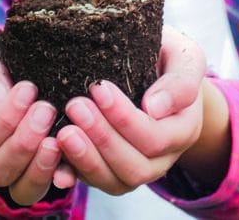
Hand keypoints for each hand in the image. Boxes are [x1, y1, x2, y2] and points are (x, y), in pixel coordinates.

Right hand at [0, 34, 75, 204]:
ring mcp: (19, 171)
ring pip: (20, 187)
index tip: (29, 88)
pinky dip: (59, 181)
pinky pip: (47, 190)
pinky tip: (69, 171)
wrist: (42, 72)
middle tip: (46, 110)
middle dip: (22, 141)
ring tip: (57, 140)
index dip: (3, 117)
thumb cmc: (12, 63)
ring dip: (39, 166)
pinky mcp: (44, 176)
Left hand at [55, 27, 206, 194]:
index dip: (125, 118)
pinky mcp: (109, 170)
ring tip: (62, 132)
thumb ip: (180, 81)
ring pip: (114, 181)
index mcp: (183, 130)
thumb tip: (154, 108)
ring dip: (86, 158)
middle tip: (75, 106)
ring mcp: (135, 167)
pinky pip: (93, 182)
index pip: (155, 138)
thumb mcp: (183, 57)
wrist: (154, 66)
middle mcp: (162, 158)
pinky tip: (55, 162)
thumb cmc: (167, 56)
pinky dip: (73, 174)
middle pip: (135, 166)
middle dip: (102, 138)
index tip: (99, 89)